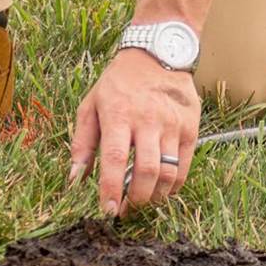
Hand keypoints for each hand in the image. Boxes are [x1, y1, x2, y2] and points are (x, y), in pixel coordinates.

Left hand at [68, 47, 200, 216]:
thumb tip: (75, 179)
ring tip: (141, 202)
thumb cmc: (118, 84)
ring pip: (168, 173)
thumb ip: (82, 142)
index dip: (111, 189)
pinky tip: (160, 191)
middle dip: (135, 199)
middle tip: (125, 210)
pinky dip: (172, 186)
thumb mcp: (90, 105)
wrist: (157, 54)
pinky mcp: (190, 128)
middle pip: (146, 171)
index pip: (114, 159)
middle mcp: (148, 120)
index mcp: (118, 114)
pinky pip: (184, 167)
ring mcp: (172, 125)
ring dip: (154, 197)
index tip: (107, 211)